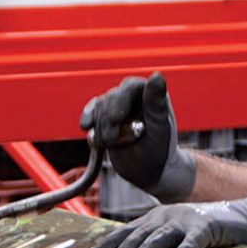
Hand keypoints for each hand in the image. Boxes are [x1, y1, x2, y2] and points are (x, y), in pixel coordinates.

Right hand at [79, 71, 194, 201]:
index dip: (120, 101)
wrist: (148, 172)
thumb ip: (156, 102)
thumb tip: (157, 75)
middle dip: (108, 120)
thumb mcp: (159, 128)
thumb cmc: (160, 150)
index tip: (116, 119)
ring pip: (99, 107)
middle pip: (111, 98)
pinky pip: (91, 113)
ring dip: (100, 127)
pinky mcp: (105, 118)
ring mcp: (118, 107)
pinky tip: (87, 127)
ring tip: (110, 144)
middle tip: (112, 140)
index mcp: (150, 95)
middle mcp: (133, 98)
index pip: (130, 87)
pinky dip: (88, 121)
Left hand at [88, 191, 246, 247]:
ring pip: (164, 236)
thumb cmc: (202, 233)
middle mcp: (167, 216)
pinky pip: (195, 239)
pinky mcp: (208, 225)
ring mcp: (187, 219)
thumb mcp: (173, 238)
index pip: (127, 231)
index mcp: (156, 219)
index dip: (109, 244)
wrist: (239, 218)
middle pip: (142, 234)